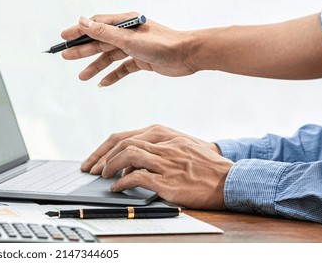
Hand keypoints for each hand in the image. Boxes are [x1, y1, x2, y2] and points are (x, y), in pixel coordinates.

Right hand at [60, 12, 196, 86]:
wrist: (188, 55)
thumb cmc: (162, 44)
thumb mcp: (128, 39)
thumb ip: (103, 32)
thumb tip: (82, 21)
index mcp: (124, 22)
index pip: (96, 25)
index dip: (79, 31)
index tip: (64, 38)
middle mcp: (128, 33)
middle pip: (100, 41)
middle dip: (83, 50)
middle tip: (65, 57)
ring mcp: (135, 47)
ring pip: (110, 56)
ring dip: (96, 66)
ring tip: (82, 77)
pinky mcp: (142, 60)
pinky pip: (122, 68)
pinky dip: (113, 75)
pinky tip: (103, 83)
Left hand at [81, 124, 220, 173]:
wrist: (230, 178)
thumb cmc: (203, 164)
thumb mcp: (179, 145)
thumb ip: (154, 148)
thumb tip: (128, 161)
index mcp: (162, 134)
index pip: (123, 136)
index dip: (104, 149)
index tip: (93, 160)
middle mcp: (162, 144)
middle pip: (121, 143)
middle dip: (101, 157)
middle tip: (91, 169)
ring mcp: (166, 161)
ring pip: (128, 155)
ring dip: (110, 166)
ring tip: (103, 176)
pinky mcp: (169, 180)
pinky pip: (138, 177)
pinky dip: (122, 182)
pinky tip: (117, 188)